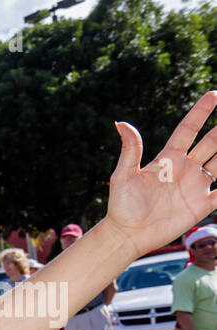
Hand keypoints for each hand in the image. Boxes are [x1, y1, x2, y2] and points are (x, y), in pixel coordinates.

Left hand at [104, 91, 216, 258]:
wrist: (127, 235)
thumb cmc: (122, 206)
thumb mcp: (123, 175)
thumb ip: (130, 150)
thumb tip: (121, 123)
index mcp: (168, 158)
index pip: (188, 129)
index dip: (201, 112)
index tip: (213, 94)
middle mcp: (185, 168)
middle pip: (211, 142)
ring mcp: (195, 186)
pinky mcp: (201, 205)